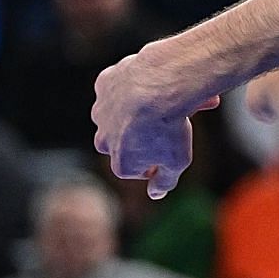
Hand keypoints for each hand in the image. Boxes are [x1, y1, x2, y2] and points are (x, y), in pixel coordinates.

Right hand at [93, 47, 219, 198]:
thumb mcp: (177, 161)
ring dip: (138, 109)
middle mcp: (104, 140)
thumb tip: (155, 194)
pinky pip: (118, 87)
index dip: (157, 159)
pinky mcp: (103, 85)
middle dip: (144, 135)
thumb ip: (165, 181)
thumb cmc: (170, 126)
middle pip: (125, 141)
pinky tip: (152, 83)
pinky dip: (132, 86)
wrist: (158, 85)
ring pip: (119, 113)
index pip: (138, 169)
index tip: (172, 147)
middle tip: (168, 124)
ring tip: (165, 101)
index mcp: (121, 164)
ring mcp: (101, 112)